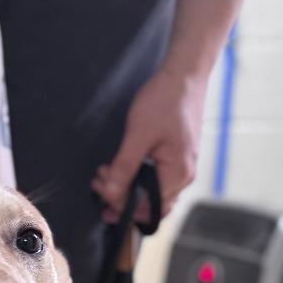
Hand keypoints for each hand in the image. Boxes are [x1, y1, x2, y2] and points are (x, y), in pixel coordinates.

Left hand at [92, 66, 207, 222]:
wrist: (184, 75)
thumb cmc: (165, 99)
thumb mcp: (139, 133)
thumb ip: (124, 167)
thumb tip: (110, 194)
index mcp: (178, 174)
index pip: (145, 205)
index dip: (119, 202)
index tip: (99, 187)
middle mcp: (184, 177)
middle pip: (150, 206)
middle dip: (121, 200)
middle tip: (98, 184)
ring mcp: (182, 170)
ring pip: (153, 197)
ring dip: (127, 192)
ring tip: (105, 178)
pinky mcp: (177, 161)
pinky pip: (156, 183)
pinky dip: (137, 183)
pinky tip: (121, 173)